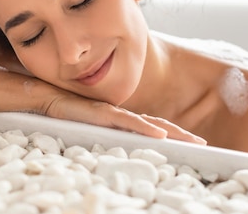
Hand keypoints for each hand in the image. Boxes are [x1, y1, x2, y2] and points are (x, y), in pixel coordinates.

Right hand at [41, 94, 205, 144]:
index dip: (170, 133)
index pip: (150, 127)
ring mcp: (114, 114)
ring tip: (193, 141)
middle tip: (202, 144)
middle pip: (157, 125)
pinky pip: (129, 123)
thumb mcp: (86, 128)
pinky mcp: (104, 114)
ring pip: (150, 124)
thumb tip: (108, 149)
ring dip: (173, 133)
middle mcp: (121, 116)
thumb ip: (99, 135)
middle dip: (180, 134)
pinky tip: (162, 135)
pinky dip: (147, 129)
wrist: (45, 97)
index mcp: (119, 120)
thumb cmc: (63, 113)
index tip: (189, 142)